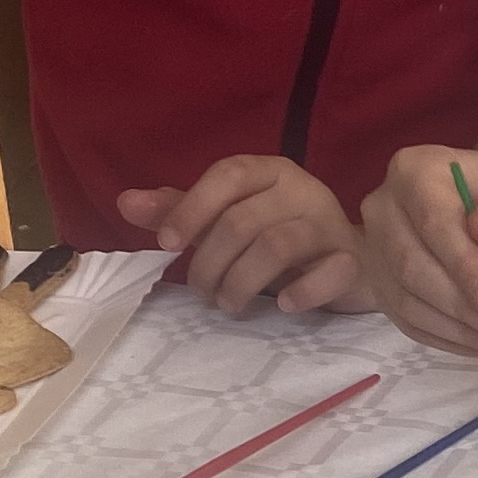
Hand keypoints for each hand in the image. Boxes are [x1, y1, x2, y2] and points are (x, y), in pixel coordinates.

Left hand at [117, 156, 373, 314]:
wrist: (351, 262)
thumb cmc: (279, 236)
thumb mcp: (228, 219)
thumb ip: (182, 211)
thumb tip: (126, 203)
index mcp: (269, 171)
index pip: (228, 174)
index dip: (192, 208)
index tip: (167, 246)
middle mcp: (302, 189)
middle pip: (243, 221)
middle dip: (210, 264)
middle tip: (202, 294)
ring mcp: (330, 223)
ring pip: (277, 246)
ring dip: (241, 283)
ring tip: (229, 305)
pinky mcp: (351, 259)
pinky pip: (329, 272)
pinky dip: (301, 292)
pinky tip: (283, 306)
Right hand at [359, 146, 477, 361]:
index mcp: (413, 171)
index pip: (430, 220)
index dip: (461, 262)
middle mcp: (382, 208)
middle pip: (410, 266)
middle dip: (462, 305)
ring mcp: (375, 253)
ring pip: (407, 302)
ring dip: (460, 331)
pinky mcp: (383, 291)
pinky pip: (410, 325)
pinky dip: (451, 341)